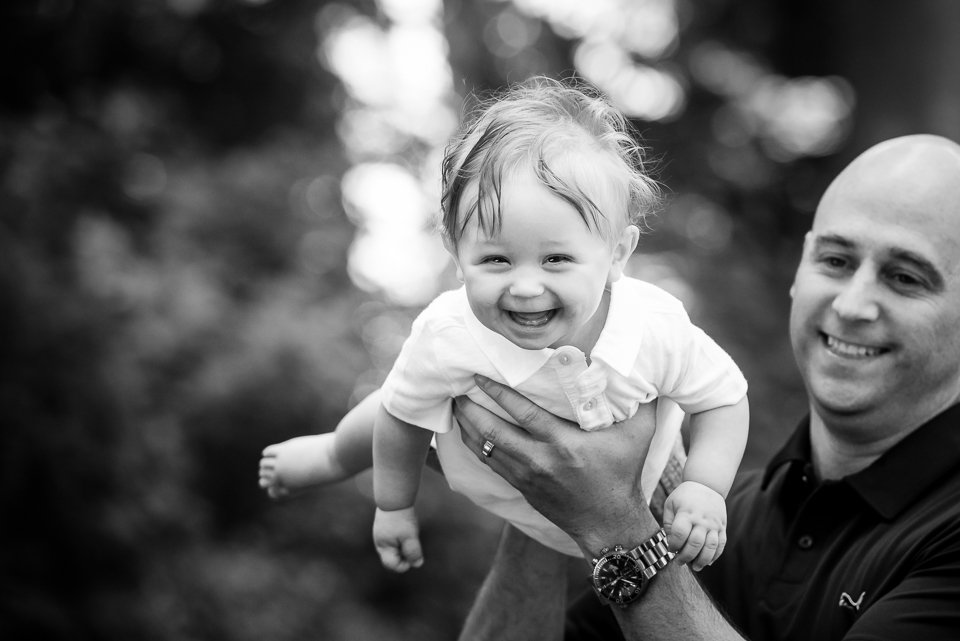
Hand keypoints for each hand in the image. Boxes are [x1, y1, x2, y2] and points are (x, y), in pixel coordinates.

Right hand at [373, 506, 423, 571]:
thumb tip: (417, 564)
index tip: (414, 553)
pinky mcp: (385, 528)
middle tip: (412, 541)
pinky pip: (395, 539)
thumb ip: (413, 552)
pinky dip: (402, 537)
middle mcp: (380, 544)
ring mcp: (382, 535)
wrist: (394, 498)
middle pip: (394, 558)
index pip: (394, 565)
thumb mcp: (410, 537)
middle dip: (405, 554)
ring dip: (404, 545)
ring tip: (409, 532)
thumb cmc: (401, 519)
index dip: (406, 563)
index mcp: (384, 548)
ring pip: (395, 548)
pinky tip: (407, 528)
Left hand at [453, 375, 658, 551]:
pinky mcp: (521, 487)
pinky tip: (467, 430)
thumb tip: (638, 367)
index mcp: (565, 445)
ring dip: (467, 426)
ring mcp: (527, 476)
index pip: (523, 414)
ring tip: (456, 404)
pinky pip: (490, 463)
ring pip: (485, 449)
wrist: (610, 524)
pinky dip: (475, 445)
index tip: (480, 375)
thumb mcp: (638, 435)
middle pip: (492, 432)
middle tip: (456, 387)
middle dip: (470, 409)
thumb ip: (639, 402)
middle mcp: (540, 461)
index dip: (498, 393)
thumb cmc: (624, 474)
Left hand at [662, 481, 726, 570]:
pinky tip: (708, 562)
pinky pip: (721, 545)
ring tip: (694, 567)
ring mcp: (714, 524)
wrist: (707, 485)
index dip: (673, 545)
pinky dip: (715, 556)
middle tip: (679, 562)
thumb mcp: (671, 504)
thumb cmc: (684, 496)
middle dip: (685, 557)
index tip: (671, 549)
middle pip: (695, 543)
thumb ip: (668, 523)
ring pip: (710, 547)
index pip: (679, 534)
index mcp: (686, 513)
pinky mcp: (722, 527)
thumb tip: (671, 542)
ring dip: (702, 560)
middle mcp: (701, 519)